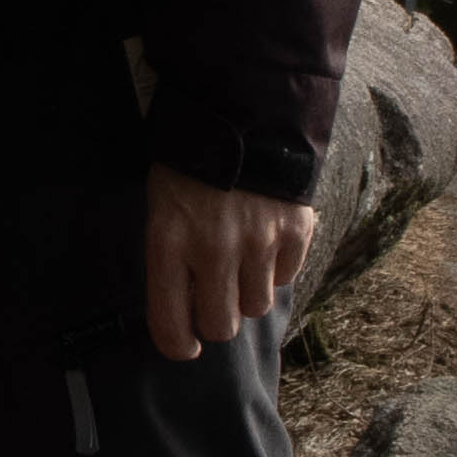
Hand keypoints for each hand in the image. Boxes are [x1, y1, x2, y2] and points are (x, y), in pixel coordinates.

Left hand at [139, 168, 310, 360]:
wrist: (242, 111)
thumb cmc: (191, 164)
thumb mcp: (163, 206)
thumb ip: (171, 257)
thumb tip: (186, 310)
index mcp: (169, 241)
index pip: (171, 324)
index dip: (178, 345)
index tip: (185, 345)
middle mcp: (214, 248)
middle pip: (221, 326)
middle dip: (217, 321)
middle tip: (216, 302)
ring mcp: (258, 240)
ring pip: (256, 306)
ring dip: (248, 293)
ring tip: (242, 262)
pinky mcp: (294, 230)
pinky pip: (286, 277)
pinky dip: (276, 268)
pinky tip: (266, 241)